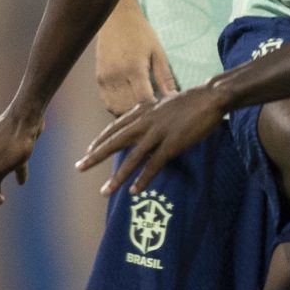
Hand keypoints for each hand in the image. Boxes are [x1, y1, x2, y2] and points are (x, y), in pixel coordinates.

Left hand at [78, 83, 228, 198]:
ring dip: (117, 177)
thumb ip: (153, 115)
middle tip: (79, 167)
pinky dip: (143, 179)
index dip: (101, 140)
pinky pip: (153, 165)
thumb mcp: (165, 104)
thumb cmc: (192, 101)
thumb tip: (147, 126)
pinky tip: (135, 191)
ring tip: (105, 191)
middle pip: (115, 141)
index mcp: (143, 110)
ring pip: (131, 158)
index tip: (88, 151)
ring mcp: (158, 133)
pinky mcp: (172, 144)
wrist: (211, 97)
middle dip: (95, 156)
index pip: (115, 127)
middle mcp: (146, 121)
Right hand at [94, 5, 178, 116]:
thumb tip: (172, 96)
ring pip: (115, 108)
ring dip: (128, 111)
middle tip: (152, 109)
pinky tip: (129, 100)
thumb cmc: (140, 32)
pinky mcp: (99, 78)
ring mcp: (105, 77)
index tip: (160, 108)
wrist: (116, 18)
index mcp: (134, 67)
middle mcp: (116, 74)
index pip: (142, 99)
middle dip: (141, 112)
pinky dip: (118, 106)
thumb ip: (164, 76)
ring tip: (140, 106)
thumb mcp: (158, 52)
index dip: (152, 108)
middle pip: (128, 107)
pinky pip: (107, 101)